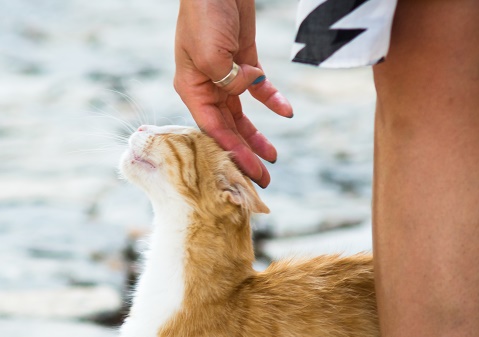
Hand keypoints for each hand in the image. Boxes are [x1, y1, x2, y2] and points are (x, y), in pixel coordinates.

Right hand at [174, 0, 292, 187]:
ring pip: (242, 114)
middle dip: (245, 154)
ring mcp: (225, 74)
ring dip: (257, 135)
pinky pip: (259, 88)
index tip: (249, 173)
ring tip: (273, 157)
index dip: (231, 153)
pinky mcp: (244, 61)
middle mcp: (207, 86)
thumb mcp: (211, 53)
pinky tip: (285, 112)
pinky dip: (272, 100)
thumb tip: (247, 90)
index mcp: (192, 88)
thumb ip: (228, 81)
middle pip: (227, 128)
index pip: (212, 129)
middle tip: (263, 179)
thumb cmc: (205, 15)